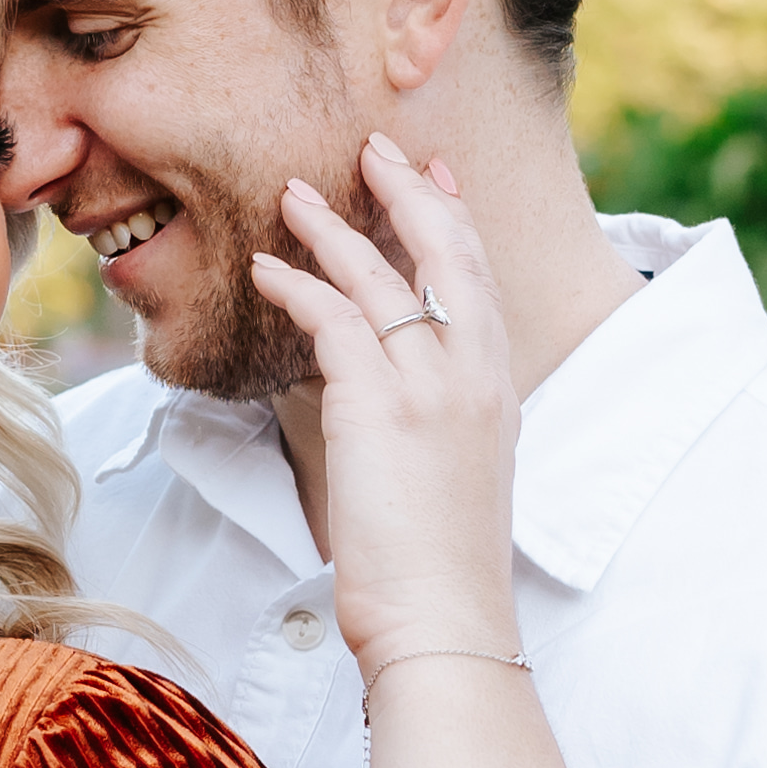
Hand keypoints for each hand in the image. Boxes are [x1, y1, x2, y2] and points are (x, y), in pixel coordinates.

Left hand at [253, 140, 519, 688]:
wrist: (443, 619)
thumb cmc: (442, 562)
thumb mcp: (460, 470)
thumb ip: (442, 415)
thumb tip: (402, 391)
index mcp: (498, 386)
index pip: (482, 276)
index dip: (455, 216)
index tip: (433, 172)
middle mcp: (474, 373)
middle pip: (447, 251)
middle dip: (408, 190)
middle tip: (374, 147)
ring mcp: (431, 387)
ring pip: (382, 275)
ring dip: (333, 227)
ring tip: (292, 194)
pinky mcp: (380, 407)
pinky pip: (334, 320)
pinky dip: (297, 286)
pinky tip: (268, 269)